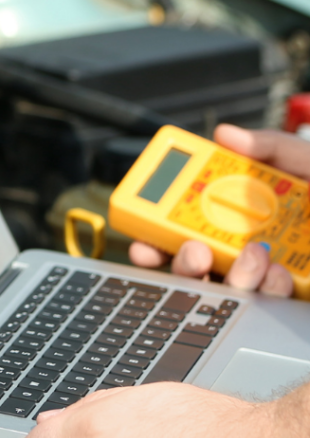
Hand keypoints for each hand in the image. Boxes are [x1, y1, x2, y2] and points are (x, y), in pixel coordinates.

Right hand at [128, 123, 309, 297]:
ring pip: (217, 280)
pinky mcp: (290, 304)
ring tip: (246, 258)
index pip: (197, 206)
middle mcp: (257, 238)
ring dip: (220, 271)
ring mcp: (273, 274)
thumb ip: (275, 148)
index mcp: (259, 203)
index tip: (146, 217)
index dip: (163, 213)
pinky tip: (274, 276)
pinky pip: (255, 304)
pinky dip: (257, 288)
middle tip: (185, 248)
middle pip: (193, 247)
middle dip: (178, 252)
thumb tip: (227, 133)